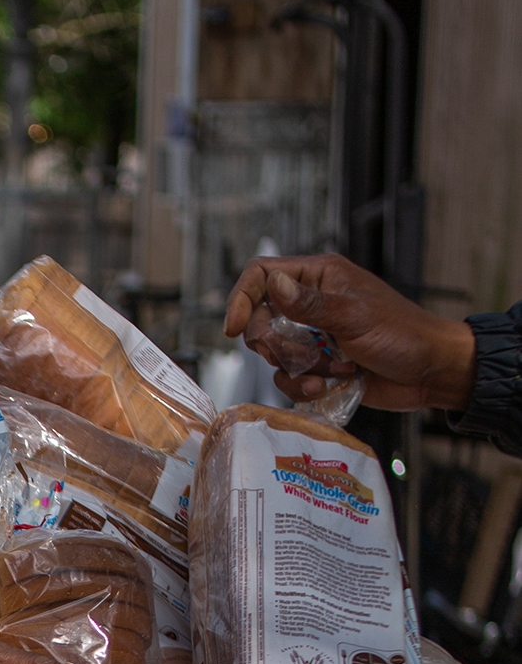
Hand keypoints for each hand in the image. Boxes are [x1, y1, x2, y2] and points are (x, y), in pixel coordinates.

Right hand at [223, 253, 475, 412]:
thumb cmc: (403, 334)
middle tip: (301, 353)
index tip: (234, 329)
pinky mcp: (317, 365)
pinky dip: (301, 386)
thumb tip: (273, 283)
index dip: (241, 299)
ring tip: (332, 369)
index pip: (262, 275)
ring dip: (296, 367)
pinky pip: (288, 378)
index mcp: (319, 277)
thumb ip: (310, 304)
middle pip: (261, 318)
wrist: (429, 372)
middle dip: (275, 343)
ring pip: (274, 352)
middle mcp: (310, 303)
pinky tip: (325, 387)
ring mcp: (313, 335)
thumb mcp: (355, 316)